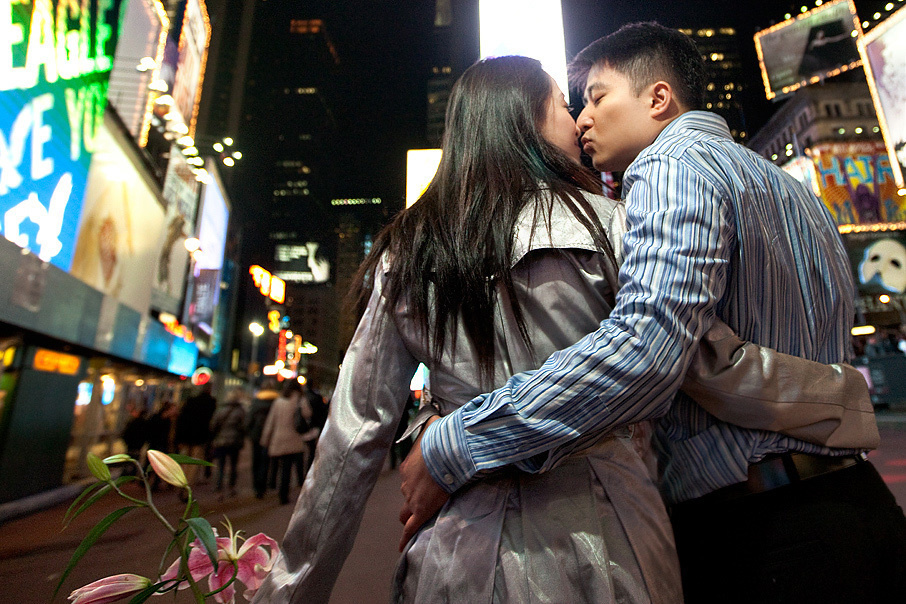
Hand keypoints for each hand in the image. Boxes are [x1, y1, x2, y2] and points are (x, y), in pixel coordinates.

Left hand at [398, 416, 449, 550]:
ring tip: (416, 523)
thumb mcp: (434, 426)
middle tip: (423, 500)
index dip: (417, 480)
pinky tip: (402, 547)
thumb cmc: (442, 437)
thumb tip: (437, 414)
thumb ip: (433, 424)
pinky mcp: (421, 509)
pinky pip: (410, 528)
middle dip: (412, 499)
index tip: (426, 481)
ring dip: (411, 516)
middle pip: (406, 495)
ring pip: (406, 512)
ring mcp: (412, 497)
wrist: (446, 450)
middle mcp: (406, 482)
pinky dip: (405, 538)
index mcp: (408, 466)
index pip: (409, 477)